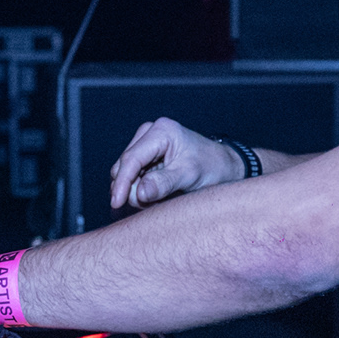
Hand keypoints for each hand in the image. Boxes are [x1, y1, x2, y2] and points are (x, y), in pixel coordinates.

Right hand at [108, 117, 243, 209]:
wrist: (222, 167)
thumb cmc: (211, 167)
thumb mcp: (190, 175)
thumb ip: (164, 183)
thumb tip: (139, 193)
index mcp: (161, 131)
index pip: (131, 159)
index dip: (122, 182)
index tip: (116, 203)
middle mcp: (149, 133)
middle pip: (124, 166)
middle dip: (131, 189)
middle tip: (150, 205)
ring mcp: (145, 144)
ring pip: (124, 173)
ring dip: (136, 190)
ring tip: (159, 199)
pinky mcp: (145, 156)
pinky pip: (132, 176)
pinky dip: (140, 189)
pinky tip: (156, 195)